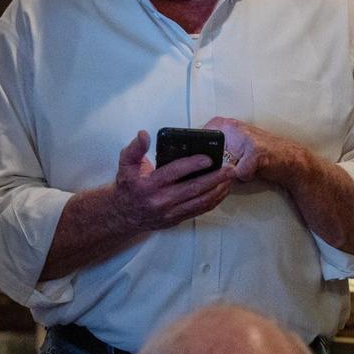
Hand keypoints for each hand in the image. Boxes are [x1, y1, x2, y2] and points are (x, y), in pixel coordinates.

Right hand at [109, 130, 232, 232]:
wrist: (123, 215)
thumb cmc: (127, 186)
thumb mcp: (125, 165)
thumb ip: (134, 148)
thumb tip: (144, 135)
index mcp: (149, 184)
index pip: (174, 172)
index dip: (192, 164)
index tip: (208, 158)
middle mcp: (161, 200)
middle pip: (193, 188)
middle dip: (214, 178)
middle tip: (230, 168)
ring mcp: (170, 212)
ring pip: (200, 201)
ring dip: (218, 190)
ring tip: (230, 179)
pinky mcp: (177, 219)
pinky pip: (199, 210)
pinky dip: (213, 201)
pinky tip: (221, 191)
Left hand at [203, 116, 302, 183]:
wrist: (289, 159)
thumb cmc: (256, 156)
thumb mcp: (232, 148)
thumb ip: (212, 151)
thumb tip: (188, 164)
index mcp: (221, 124)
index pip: (196, 140)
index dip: (196, 157)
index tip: (201, 165)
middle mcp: (231, 126)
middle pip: (207, 155)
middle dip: (213, 167)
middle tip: (227, 169)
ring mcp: (244, 136)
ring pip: (222, 165)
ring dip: (229, 173)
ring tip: (241, 167)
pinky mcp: (255, 150)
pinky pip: (240, 172)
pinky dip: (245, 177)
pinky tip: (253, 171)